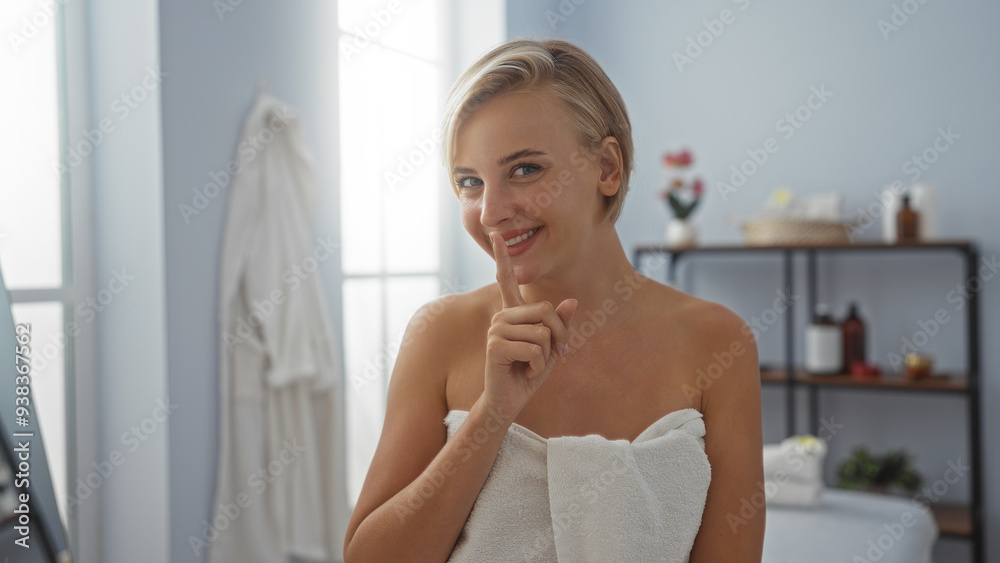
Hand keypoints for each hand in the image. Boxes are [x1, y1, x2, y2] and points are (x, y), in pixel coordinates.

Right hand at [482, 232, 577, 423]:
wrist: (508, 402)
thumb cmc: (528, 374)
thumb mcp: (551, 349)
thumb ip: (560, 326)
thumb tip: (572, 301)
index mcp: (513, 313)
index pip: (507, 280)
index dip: (502, 257)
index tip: (496, 235)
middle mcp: (502, 316)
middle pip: (546, 311)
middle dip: (558, 336)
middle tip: (554, 356)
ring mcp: (496, 330)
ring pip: (542, 333)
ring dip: (546, 356)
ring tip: (531, 366)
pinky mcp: (495, 346)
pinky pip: (534, 350)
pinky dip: (537, 366)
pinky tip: (524, 373)